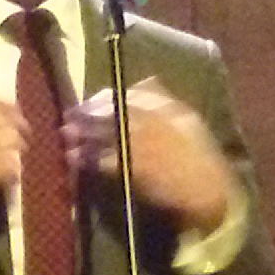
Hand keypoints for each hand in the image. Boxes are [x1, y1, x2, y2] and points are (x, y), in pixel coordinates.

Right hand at [0, 82, 24, 242]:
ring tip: (17, 154)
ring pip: (13, 142)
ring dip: (19, 147)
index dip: (8, 106)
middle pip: (8, 121)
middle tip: (24, 132)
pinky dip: (14, 172)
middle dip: (20, 125)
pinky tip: (12, 177)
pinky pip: (11, 167)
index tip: (14, 112)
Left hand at [70, 79, 233, 232]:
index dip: (108, 97)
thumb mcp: (189, 122)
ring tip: (65, 135)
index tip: (91, 101)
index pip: (133, 94)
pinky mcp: (138, 171)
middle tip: (69, 115)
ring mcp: (147, 147)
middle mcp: (157, 124)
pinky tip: (74, 160)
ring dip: (84, 135)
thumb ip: (166, 100)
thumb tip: (146, 80)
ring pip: (108, 135)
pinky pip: (107, 161)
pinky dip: (89, 160)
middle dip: (90, 113)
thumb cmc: (198, 159)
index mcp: (172, 110)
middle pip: (116, 112)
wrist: (209, 193)